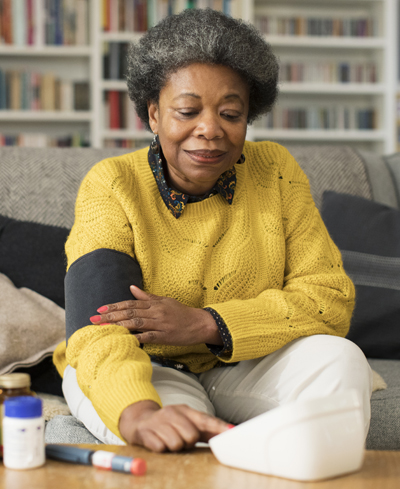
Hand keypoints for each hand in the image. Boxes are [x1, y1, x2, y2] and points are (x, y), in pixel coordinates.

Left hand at [90, 286, 222, 345]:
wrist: (200, 323)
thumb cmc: (182, 313)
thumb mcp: (165, 301)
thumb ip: (147, 296)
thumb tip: (131, 287)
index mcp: (154, 303)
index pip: (130, 303)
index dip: (114, 306)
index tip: (100, 309)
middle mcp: (155, 312)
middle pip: (129, 312)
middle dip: (110, 316)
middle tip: (94, 319)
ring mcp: (159, 324)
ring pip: (135, 323)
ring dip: (118, 325)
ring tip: (103, 328)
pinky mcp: (164, 336)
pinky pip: (148, 337)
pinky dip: (135, 338)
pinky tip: (124, 339)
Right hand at [119, 400, 231, 451]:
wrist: (140, 420)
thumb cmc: (169, 425)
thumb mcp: (186, 422)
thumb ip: (206, 429)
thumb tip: (228, 433)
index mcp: (185, 410)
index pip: (205, 419)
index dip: (218, 427)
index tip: (231, 432)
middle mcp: (171, 413)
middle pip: (191, 435)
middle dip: (188, 442)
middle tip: (181, 439)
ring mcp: (158, 422)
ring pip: (176, 444)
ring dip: (174, 447)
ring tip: (169, 440)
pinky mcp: (145, 433)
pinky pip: (161, 448)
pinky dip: (161, 449)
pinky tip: (158, 442)